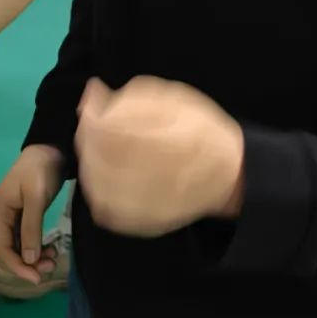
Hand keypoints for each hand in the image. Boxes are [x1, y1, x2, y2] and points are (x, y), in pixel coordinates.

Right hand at [0, 145, 65, 285]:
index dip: (17, 266)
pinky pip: (26, 239)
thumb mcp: (36, 198)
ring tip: (53, 259)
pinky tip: (50, 250)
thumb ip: (31, 228)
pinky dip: (36, 247)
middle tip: (49, 267)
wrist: (51, 149)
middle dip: (26, 263)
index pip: (2, 248)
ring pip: (18, 246)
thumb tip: (28, 260)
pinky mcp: (24, 215)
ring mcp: (12, 216)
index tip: (36, 278)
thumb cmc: (41, 170)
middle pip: (8, 250)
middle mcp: (1, 216)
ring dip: (33, 257)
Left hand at [76, 78, 243, 237]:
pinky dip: (98, 185)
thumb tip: (93, 94)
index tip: (94, 104)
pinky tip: (109, 173)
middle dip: (90, 135)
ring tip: (106, 147)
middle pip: (93, 154)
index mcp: (156, 140)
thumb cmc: (201, 131)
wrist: (226, 175)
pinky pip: (101, 206)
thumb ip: (129, 97)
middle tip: (101, 124)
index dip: (91, 114)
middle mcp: (146, 176)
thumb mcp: (171, 99)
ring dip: (92, 158)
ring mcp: (139, 205)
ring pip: (93, 180)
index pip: (102, 129)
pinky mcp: (137, 223)